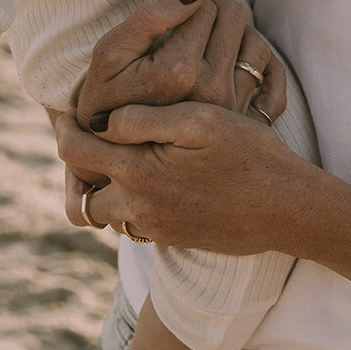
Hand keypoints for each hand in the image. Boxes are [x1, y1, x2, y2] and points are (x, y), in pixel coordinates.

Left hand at [57, 103, 314, 252]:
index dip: (64, 128)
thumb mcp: (200, 121)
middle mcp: (139, 208)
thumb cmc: (248, 154)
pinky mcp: (174, 237)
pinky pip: (135, 223)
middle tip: (86, 140)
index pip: (76, 153)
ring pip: (106, 215)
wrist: (286, 208)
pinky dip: (131, 203)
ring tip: (118, 161)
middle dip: (77, 169)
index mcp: (138, 174)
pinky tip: (154, 178)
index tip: (64, 111)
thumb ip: (145, 119)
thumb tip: (104, 120)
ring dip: (104, 190)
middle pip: (82, 196)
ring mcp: (156, 228)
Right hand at [73, 0, 285, 132]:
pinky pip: (273, 81)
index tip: (176, 12)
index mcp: (178, 71)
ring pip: (256, 44)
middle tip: (193, 19)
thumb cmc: (104, 100)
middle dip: (215, 9)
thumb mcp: (109, 55)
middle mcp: (211, 91)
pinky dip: (267, 66)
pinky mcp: (245, 123)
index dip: (191, 0)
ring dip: (239, 33)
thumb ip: (149, 17)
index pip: (205, 6)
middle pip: (235, 18)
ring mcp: (231, 108)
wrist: (112, 158)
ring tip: (212, 39)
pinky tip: (241, 61)